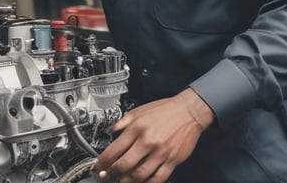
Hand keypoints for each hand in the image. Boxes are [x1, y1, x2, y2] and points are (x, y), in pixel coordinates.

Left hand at [94, 88, 214, 182]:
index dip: (103, 161)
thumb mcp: (139, 110)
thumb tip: (111, 131)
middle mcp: (147, 142)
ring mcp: (160, 153)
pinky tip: (141, 182)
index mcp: (137, 128)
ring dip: (126, 181)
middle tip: (105, 177)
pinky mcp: (172, 160)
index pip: (114, 149)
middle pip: (124, 165)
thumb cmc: (165, 110)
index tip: (98, 166)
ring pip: (139, 175)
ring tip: (120, 181)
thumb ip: (123, 122)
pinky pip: (158, 178)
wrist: (188, 111)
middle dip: (111, 174)